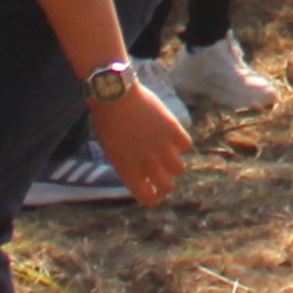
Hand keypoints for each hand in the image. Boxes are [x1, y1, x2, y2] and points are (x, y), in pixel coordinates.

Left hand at [89, 75, 191, 204]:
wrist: (115, 95)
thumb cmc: (107, 122)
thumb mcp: (111, 150)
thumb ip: (128, 166)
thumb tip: (144, 175)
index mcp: (128, 171)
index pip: (147, 197)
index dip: (152, 197)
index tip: (153, 193)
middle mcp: (147, 163)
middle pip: (167, 186)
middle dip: (165, 184)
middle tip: (163, 177)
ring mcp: (161, 147)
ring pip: (179, 168)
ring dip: (173, 164)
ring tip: (167, 154)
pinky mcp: (172, 130)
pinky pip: (186, 145)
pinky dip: (181, 143)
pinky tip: (172, 138)